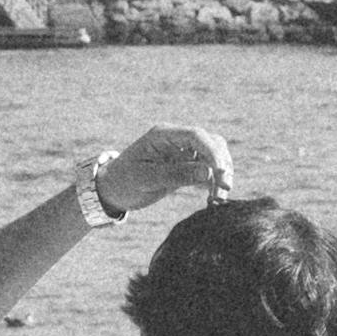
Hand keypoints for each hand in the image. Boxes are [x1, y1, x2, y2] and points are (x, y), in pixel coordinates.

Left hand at [96, 124, 233, 215]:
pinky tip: (212, 200)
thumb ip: (177, 174)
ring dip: (221, 176)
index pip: (197, 136)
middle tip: (223, 191)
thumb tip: (209, 173)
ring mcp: (183, 152)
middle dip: (221, 165)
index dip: (213, 152)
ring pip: (214, 156)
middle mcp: (176, 139)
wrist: (112, 190)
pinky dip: (214, 183)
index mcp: (163, 135)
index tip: (221, 174)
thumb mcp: (147, 179)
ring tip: (218, 200)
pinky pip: (208, 170)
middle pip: (211, 143)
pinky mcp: (186, 165)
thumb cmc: (124, 182)